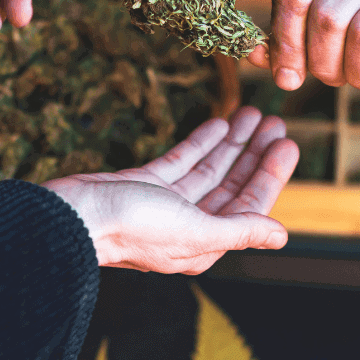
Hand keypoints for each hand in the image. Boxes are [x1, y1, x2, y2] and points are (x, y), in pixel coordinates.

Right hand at [43, 107, 298, 272]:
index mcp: (202, 245)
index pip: (247, 208)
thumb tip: (281, 236)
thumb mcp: (194, 231)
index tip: (287, 144)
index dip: (269, 176)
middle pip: (231, 187)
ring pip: (208, 171)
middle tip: (276, 124)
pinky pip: (181, 161)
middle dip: (254, 156)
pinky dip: (201, 143)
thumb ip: (239, 230)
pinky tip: (218, 123)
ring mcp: (164, 205)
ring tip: (252, 114)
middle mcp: (187, 226)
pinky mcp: (144, 185)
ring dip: (232, 144)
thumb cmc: (130, 229)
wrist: (72, 217)